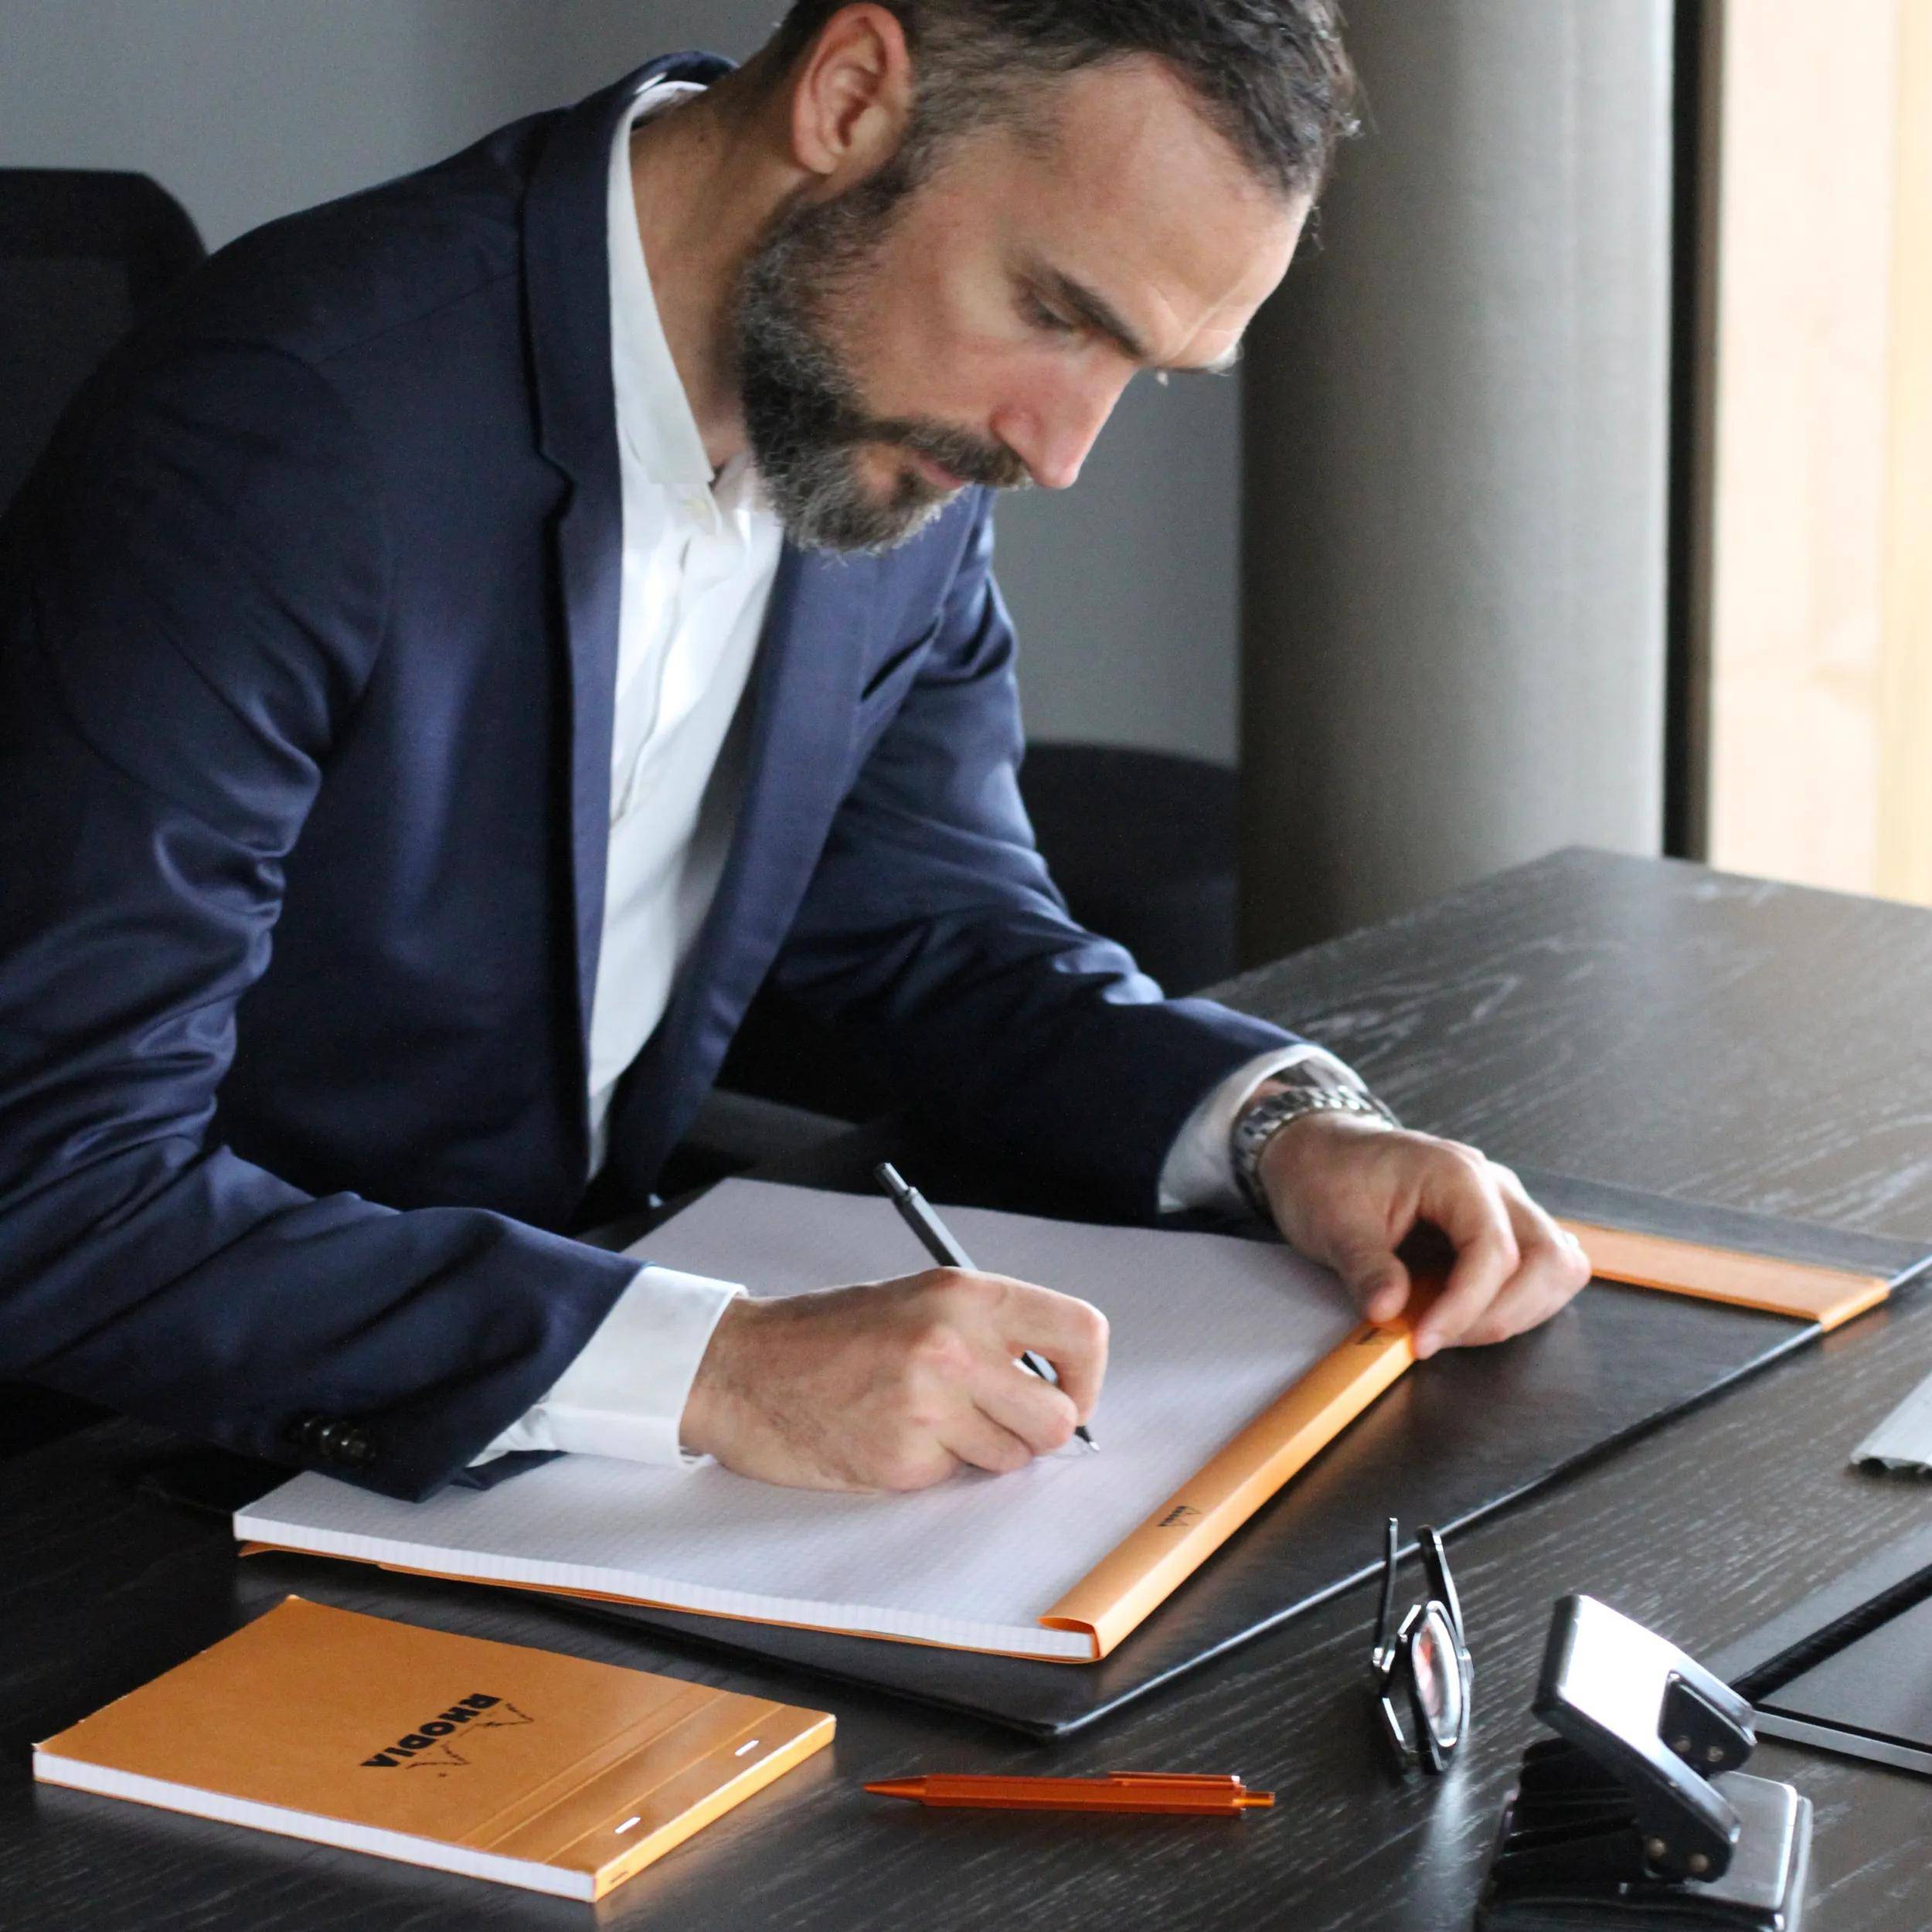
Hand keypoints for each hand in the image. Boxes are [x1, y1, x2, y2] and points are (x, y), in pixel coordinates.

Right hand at [678, 1269, 1108, 1490]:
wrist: (740, 1366)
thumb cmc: (829, 1333)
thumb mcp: (918, 1301)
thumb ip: (988, 1331)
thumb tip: (1059, 1384)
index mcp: (965, 1295)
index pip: (1082, 1333)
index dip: (1086, 1377)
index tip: (1067, 1394)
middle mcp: (956, 1345)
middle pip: (1059, 1418)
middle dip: (1038, 1433)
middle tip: (999, 1424)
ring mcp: (929, 1405)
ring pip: (1012, 1458)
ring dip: (980, 1452)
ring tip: (925, 1421)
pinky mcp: (902, 1458)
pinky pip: (955, 1477)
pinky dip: (932, 1468)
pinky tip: (888, 1437)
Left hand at [1256, 1110, 1588, 1356]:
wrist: (1321, 1152)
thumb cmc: (1327, 1176)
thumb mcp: (1332, 1222)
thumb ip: (1365, 1267)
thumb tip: (1388, 1312)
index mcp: (1457, 1174)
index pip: (1494, 1251)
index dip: (1465, 1308)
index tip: (1422, 1342)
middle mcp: (1494, 1186)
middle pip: (1548, 1259)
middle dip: (1502, 1314)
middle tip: (1439, 1338)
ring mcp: (1504, 1206)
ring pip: (1556, 1267)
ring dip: (1516, 1312)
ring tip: (1450, 1328)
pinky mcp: (1500, 1228)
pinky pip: (1539, 1270)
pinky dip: (1516, 1302)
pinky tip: (1464, 1313)